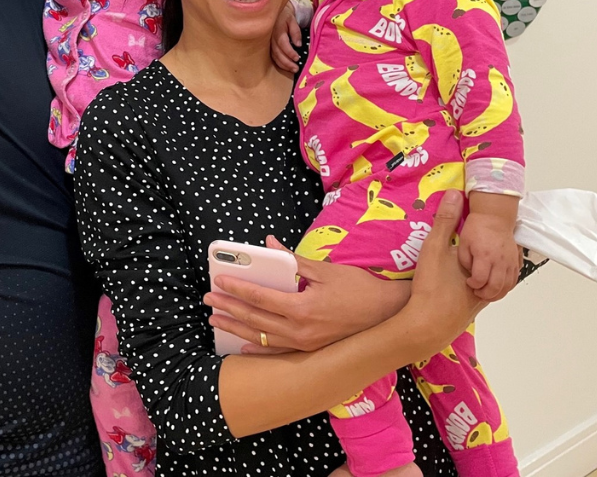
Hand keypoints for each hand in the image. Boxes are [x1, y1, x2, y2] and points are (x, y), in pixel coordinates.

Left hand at [205, 236, 411, 353]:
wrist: (388, 317)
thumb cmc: (359, 289)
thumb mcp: (326, 270)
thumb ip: (293, 260)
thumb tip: (270, 243)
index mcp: (302, 307)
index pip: (260, 297)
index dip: (237, 288)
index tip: (218, 281)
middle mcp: (300, 331)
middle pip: (255, 319)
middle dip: (228, 308)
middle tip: (208, 300)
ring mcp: (305, 345)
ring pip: (261, 338)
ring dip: (236, 328)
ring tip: (216, 320)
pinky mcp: (310, 352)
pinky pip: (278, 353)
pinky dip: (257, 349)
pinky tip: (242, 344)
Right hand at [270, 2, 301, 73]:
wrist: (273, 13)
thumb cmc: (284, 16)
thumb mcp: (292, 20)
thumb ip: (295, 32)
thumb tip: (298, 44)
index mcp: (277, 30)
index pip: (282, 44)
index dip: (289, 52)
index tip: (297, 58)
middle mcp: (271, 38)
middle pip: (277, 53)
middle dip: (287, 62)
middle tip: (296, 68)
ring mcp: (268, 43)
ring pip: (274, 56)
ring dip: (283, 65)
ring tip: (293, 70)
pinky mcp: (267, 46)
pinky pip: (272, 56)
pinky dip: (279, 63)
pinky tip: (285, 66)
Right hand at [401, 191, 485, 356]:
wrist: (426, 325)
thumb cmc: (431, 286)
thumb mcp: (434, 248)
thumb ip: (445, 221)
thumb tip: (454, 194)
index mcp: (479, 268)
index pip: (492, 252)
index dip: (491, 241)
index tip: (491, 232)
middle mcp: (485, 286)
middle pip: (495, 271)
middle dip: (491, 261)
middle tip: (484, 248)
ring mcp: (477, 304)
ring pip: (490, 287)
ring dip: (485, 278)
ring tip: (473, 267)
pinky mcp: (468, 316)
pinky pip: (478, 299)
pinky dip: (474, 292)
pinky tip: (459, 289)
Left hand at [458, 212, 519, 301]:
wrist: (494, 217)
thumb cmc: (476, 228)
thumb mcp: (463, 243)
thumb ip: (465, 261)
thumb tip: (470, 275)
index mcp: (484, 256)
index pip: (480, 279)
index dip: (474, 285)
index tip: (469, 283)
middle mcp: (499, 261)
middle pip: (496, 287)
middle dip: (486, 294)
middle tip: (478, 293)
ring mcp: (510, 262)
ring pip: (507, 286)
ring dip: (498, 294)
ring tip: (488, 293)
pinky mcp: (515, 261)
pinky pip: (514, 280)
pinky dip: (507, 287)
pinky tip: (498, 287)